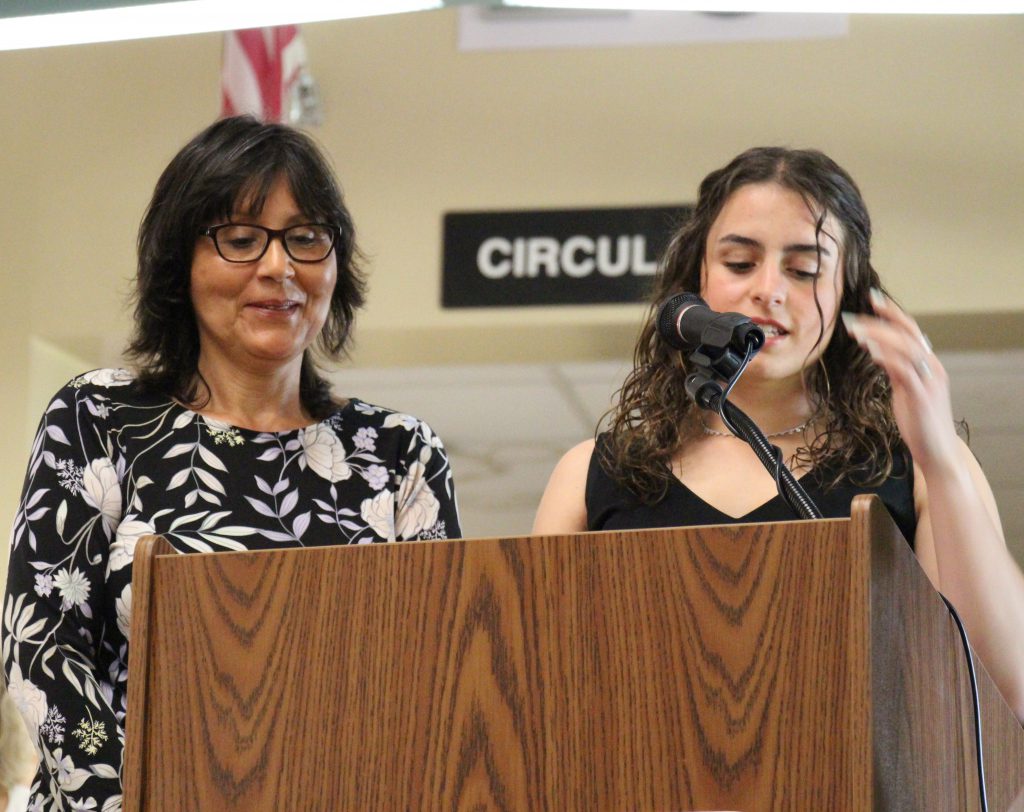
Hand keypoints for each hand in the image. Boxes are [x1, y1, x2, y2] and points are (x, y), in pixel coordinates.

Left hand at [841, 288, 959, 473]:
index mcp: (928, 364)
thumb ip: (896, 370)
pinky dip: (887, 357)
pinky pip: (904, 369)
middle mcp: (931, 367)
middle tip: (855, 312)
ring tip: (855, 331)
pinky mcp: (922, 395)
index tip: (872, 298)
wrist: (936, 451)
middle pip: (907, 333)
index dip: (892, 313)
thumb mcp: (905, 390)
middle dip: (882, 319)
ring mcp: (928, 380)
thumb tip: (878, 351)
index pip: (910, 330)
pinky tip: (870, 351)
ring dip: (878, 336)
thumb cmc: (919, 422)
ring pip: (905, 347)